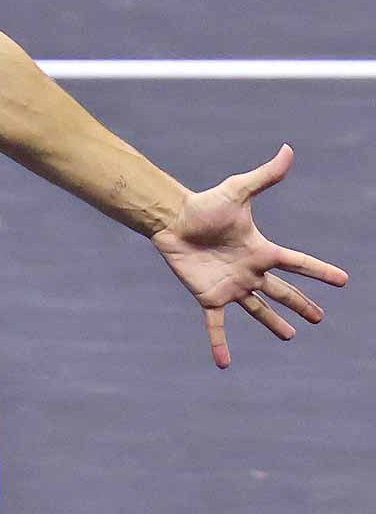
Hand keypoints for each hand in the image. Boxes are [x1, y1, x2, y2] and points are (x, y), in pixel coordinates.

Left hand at [151, 145, 348, 368]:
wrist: (170, 219)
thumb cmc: (204, 204)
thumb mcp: (238, 190)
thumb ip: (265, 176)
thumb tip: (288, 150)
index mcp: (261, 250)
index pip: (297, 263)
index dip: (319, 272)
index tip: (343, 281)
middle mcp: (250, 271)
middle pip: (282, 291)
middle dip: (302, 304)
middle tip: (319, 318)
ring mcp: (230, 286)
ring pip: (257, 310)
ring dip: (273, 323)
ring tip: (290, 336)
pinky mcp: (209, 296)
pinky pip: (217, 325)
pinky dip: (220, 343)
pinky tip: (224, 363)